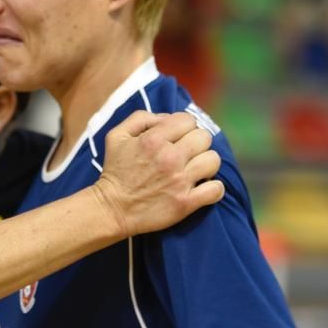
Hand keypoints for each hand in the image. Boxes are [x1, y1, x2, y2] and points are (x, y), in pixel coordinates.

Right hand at [92, 111, 223, 237]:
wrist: (111, 209)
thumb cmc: (115, 171)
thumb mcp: (117, 135)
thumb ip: (142, 118)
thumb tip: (168, 118)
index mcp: (154, 139)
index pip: (188, 120)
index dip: (184, 126)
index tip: (178, 137)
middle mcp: (170, 157)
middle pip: (204, 137)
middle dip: (196, 143)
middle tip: (187, 153)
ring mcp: (179, 181)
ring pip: (213, 160)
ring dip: (206, 163)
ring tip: (195, 169)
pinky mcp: (185, 203)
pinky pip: (216, 189)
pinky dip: (213, 188)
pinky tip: (203, 187)